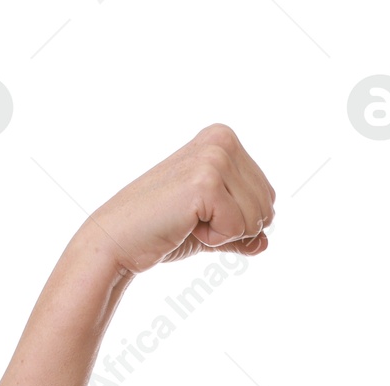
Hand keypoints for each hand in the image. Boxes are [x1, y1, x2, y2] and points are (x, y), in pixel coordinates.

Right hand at [78, 123, 276, 276]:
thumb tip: (265, 242)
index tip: (202, 211)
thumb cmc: (164, 228)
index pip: (268, 197)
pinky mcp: (205, 182)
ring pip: (256, 219)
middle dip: (236, 228)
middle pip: (267, 208)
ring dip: (224, 234)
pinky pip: (239, 229)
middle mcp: (222, 140)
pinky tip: (186, 224)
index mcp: (225, 139)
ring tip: (188, 219)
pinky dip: (215, 239)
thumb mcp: (213, 226)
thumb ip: (243, 232)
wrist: (120, 238)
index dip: (240, 220)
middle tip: (194, 218)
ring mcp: (214, 158)